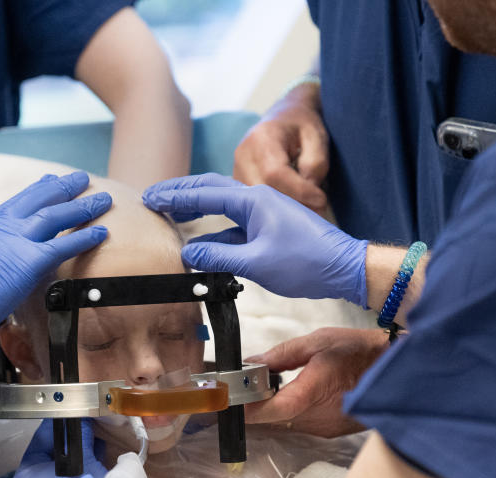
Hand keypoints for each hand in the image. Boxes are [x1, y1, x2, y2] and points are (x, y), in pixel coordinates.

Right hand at [0, 172, 110, 360]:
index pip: (14, 205)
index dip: (35, 192)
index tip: (48, 182)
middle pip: (37, 200)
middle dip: (62, 188)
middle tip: (81, 178)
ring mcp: (12, 243)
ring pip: (55, 216)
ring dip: (82, 206)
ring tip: (102, 198)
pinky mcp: (25, 264)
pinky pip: (64, 246)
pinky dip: (86, 237)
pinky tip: (102, 232)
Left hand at [10, 419, 107, 477]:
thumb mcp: (83, 464)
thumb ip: (82, 437)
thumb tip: (84, 415)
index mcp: (27, 475)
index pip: (43, 436)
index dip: (63, 420)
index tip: (78, 409)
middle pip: (54, 448)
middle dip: (75, 435)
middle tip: (91, 420)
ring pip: (65, 461)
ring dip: (82, 449)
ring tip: (98, 434)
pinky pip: (72, 474)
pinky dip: (85, 464)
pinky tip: (100, 452)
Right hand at [143, 173, 368, 305]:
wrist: (345, 268)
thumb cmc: (306, 263)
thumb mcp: (257, 263)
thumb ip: (218, 258)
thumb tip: (187, 255)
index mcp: (253, 200)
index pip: (205, 193)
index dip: (175, 196)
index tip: (150, 198)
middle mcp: (257, 200)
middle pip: (210, 190)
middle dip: (180, 193)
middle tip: (153, 198)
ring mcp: (264, 214)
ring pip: (221, 206)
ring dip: (196, 209)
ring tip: (170, 213)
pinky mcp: (269, 229)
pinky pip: (233, 225)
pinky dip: (213, 231)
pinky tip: (200, 243)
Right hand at [234, 83, 328, 212]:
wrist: (285, 117)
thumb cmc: (303, 125)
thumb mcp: (318, 138)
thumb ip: (315, 165)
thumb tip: (310, 198)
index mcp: (262, 138)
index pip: (275, 173)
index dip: (299, 191)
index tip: (321, 200)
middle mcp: (243, 155)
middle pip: (263, 191)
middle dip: (292, 205)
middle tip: (317, 211)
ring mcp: (237, 170)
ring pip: (257, 202)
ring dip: (283, 210)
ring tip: (305, 210)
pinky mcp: (239, 183)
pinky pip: (254, 204)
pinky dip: (274, 209)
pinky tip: (291, 207)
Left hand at [245, 327, 387, 437]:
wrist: (398, 370)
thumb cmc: (360, 351)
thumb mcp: (318, 342)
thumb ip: (281, 355)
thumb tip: (252, 364)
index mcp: (313, 392)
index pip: (271, 410)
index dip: (246, 407)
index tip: (228, 399)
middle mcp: (318, 418)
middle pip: (273, 418)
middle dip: (255, 404)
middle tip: (242, 387)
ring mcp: (326, 428)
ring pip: (285, 423)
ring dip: (273, 408)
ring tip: (265, 388)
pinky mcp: (332, 431)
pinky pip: (301, 423)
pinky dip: (292, 411)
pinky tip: (294, 394)